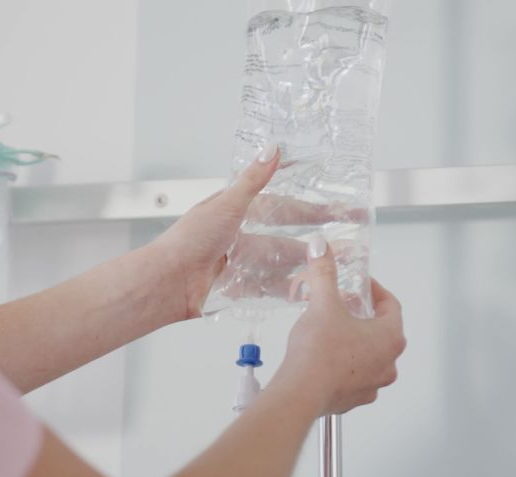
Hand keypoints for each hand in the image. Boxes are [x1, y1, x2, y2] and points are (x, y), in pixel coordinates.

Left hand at [151, 143, 370, 320]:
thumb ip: (253, 179)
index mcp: (236, 213)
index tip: (335, 205)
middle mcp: (241, 238)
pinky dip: (289, 289)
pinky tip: (310, 288)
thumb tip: (272, 148)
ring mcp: (242, 265)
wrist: (167, 283)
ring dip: (306, 265)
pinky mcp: (239, 290)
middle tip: (348, 240)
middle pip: (288, 238)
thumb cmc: (188, 241)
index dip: (309, 206)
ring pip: (282, 264)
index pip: (282, 207)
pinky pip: (269, 289)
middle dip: (316, 238)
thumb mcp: (226, 204)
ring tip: (333, 267)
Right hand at [273, 238, 406, 417]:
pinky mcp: (354, 398)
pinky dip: (343, 364)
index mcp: (390, 338)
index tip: (361, 285)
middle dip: (362, 315)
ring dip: (354, 341)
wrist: (301, 392)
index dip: (375, 290)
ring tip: (331, 330)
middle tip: (343, 306)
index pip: (391, 305)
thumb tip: (322, 249)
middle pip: (381, 330)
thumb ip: (324, 272)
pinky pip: (354, 375)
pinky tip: (324, 356)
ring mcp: (372, 384)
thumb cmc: (319, 353)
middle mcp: (388, 363)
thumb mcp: (323, 303)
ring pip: (369, 355)